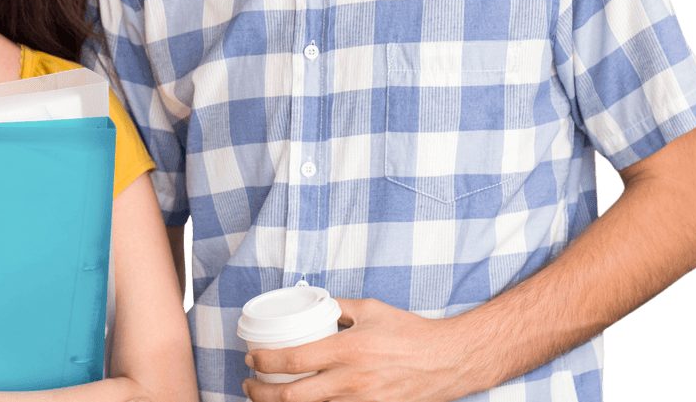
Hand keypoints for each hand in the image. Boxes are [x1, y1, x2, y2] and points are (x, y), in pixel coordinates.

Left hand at [242, 297, 471, 401]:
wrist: (446, 361)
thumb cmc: (409, 332)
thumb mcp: (370, 308)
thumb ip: (338, 307)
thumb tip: (314, 303)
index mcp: (346, 350)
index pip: (292, 360)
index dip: (264, 361)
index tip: (250, 357)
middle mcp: (349, 381)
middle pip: (291, 397)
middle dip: (260, 394)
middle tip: (249, 383)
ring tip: (267, 396)